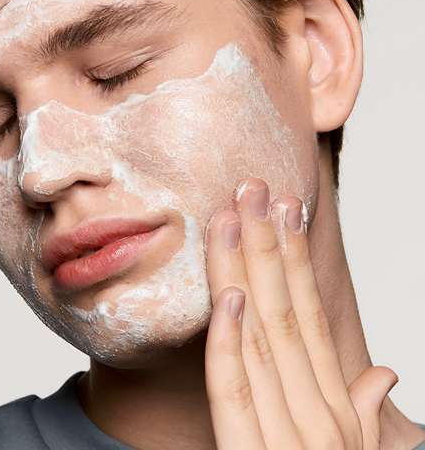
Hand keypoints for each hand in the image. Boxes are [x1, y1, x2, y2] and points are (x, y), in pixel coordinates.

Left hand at [204, 178, 396, 448]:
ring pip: (260, 337)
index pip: (310, 317)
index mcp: (331, 408)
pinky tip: (229, 298)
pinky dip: (232, 343)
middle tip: (255, 187)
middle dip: (267, 245)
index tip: (288, 209)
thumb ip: (362, 415)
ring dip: (245, 272)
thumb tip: (382, 369)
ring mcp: (289, 438)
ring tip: (233, 214)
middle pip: (285, 313)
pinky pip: (238, 393)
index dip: (297, 261)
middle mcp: (316, 415)